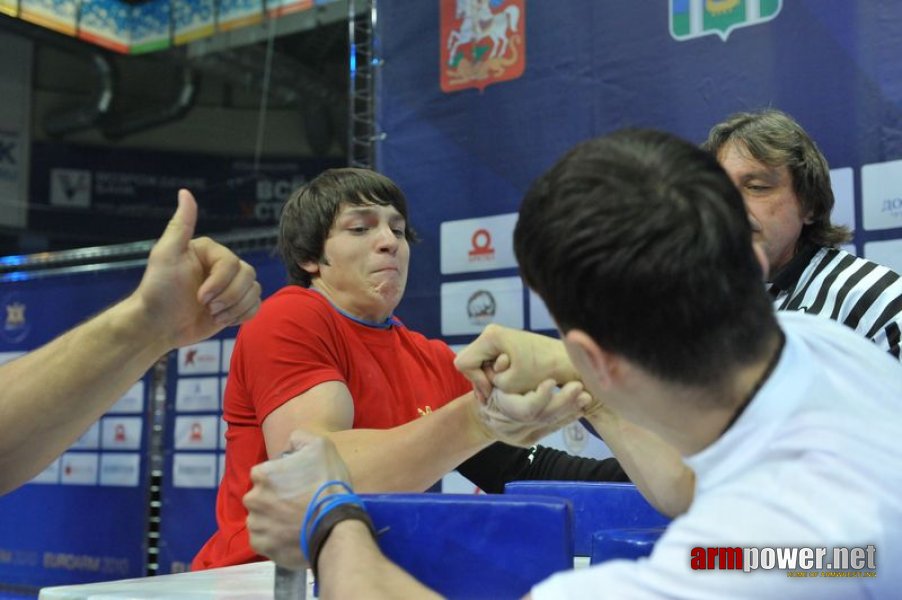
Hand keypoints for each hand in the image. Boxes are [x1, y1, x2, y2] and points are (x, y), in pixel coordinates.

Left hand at [133, 189, 260, 349]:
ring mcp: (230, 286)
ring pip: (255, 291)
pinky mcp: (235, 305)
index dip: (220, 282)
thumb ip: (180, 225)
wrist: (158, 327)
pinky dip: (242, 315)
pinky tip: (222, 319)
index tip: (200, 297)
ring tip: (212, 313)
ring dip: (234, 308)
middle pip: (249, 276)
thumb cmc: (158, 291)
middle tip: (207, 307)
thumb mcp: (166, 255)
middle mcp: (223, 266)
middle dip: (229, 297)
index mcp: (210, 252)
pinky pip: (256, 305)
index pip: (232, 263)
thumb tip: (185, 192)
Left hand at [244, 431, 351, 569]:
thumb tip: (288, 446)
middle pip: (260, 496)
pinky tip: (292, 535)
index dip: (280, 477)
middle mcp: (253, 499)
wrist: (336, 525)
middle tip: (297, 503)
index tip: (295, 484)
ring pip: (260, 518)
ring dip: (273, 519)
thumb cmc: (328, 484)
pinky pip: (263, 540)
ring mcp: (257, 525)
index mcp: (262, 474)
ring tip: (296, 521)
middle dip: (273, 499)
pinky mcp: (263, 546)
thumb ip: (299, 439)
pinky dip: (274, 539)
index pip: (263, 473)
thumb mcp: (321, 445)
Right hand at [454, 324, 576, 400]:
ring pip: (480, 361)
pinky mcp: (506, 341)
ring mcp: (499, 335)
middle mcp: (491, 332)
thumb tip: (481, 382)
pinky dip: (497, 373)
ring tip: (507, 387)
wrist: (569, 361)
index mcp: (491, 336)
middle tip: (497, 392)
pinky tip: (511, 381)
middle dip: (481, 379)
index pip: (463, 363)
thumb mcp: (510, 383)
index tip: (493, 391)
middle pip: (470, 360)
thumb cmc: (542, 372)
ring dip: (490, 377)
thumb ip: (488, 382)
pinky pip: (490, 359)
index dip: (475, 381)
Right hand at [477, 379, 590, 446]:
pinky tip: (580, 407)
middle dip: (563, 402)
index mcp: (501, 410)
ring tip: (585, 396)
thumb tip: (504, 359)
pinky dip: (566, 417)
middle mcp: (512, 427)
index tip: (552, 382)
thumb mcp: (485, 380)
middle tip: (579, 388)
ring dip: (569, 408)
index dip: (541, 396)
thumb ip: (496, 371)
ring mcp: (522, 436)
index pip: (527, 409)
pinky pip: (551, 429)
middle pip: (543, 417)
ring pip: (549, 424)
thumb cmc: (485, 391)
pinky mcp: (530, 439)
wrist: (481, 420)